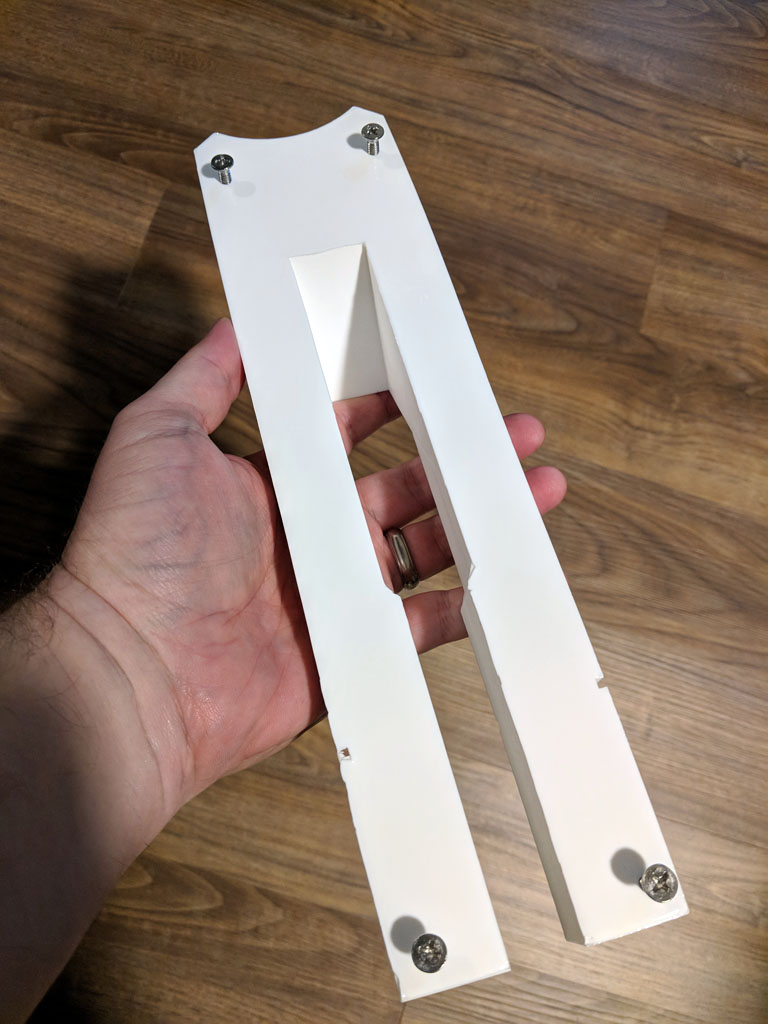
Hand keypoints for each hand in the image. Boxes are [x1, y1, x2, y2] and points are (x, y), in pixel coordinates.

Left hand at [56, 319, 565, 809]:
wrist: (131, 673)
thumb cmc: (134, 552)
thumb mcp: (155, 436)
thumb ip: (203, 379)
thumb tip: (236, 323)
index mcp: (272, 485)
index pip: (346, 434)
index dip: (393, 406)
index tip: (435, 379)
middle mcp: (309, 537)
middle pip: (403, 489)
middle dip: (459, 459)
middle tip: (512, 434)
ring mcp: (334, 595)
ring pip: (424, 551)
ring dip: (479, 522)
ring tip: (535, 489)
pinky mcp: (352, 650)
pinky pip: (420, 626)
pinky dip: (464, 607)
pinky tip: (506, 579)